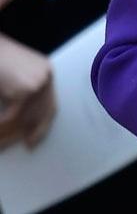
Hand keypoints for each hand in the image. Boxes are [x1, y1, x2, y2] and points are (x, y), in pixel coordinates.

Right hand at [0, 32, 55, 148]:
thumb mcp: (12, 79)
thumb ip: (18, 94)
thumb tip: (21, 124)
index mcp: (45, 72)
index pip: (50, 105)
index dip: (43, 125)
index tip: (33, 141)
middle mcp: (46, 77)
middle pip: (42, 114)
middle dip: (31, 132)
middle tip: (25, 146)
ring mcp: (38, 83)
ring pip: (26, 119)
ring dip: (9, 133)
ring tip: (0, 141)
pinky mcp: (26, 90)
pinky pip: (13, 117)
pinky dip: (2, 127)